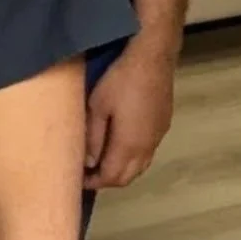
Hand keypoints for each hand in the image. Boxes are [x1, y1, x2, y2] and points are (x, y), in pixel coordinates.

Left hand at [83, 44, 175, 189]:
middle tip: (87, 172)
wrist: (153, 57)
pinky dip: (132, 158)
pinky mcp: (163, 125)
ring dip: (121, 169)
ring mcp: (158, 137)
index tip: (77, 179)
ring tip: (101, 160)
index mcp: (129, 145)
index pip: (111, 177)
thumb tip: (88, 163)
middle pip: (127, 177)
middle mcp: (147, 147)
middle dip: (107, 180)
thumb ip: (93, 137)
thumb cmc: (120, 79)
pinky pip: (147, 152)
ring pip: (140, 166)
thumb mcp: (98, 106)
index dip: (94, 182)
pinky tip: (120, 145)